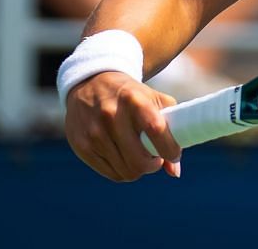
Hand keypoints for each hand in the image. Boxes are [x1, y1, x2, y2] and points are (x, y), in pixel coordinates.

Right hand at [65, 71, 181, 181]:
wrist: (90, 83)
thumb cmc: (130, 95)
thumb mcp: (153, 100)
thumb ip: (170, 129)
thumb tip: (175, 172)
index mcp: (134, 100)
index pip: (156, 130)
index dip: (169, 149)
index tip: (173, 153)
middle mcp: (111, 116)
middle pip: (139, 161)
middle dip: (153, 165)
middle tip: (156, 159)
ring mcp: (94, 133)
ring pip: (126, 171)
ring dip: (138, 169)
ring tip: (140, 156)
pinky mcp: (81, 146)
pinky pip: (110, 173)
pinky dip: (122, 170)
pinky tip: (124, 157)